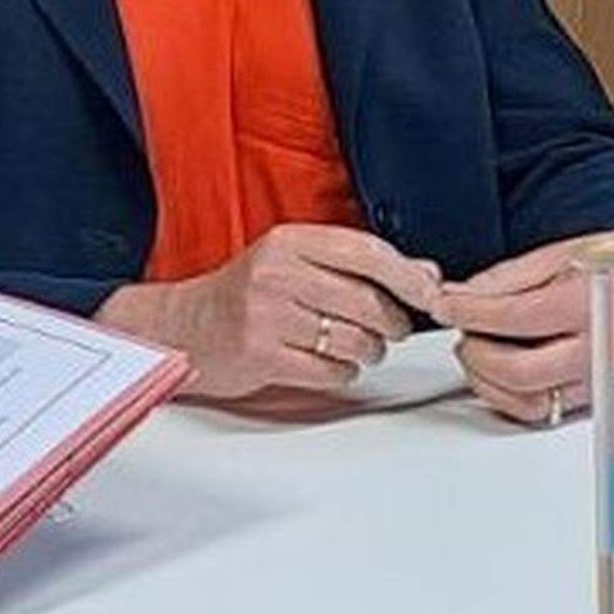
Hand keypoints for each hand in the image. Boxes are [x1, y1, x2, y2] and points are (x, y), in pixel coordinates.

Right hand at [98, 223, 440, 401]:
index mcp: (289, 241)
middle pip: (366, 300)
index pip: (366, 252)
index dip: (408, 276)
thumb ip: (356, 264)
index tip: (431, 293)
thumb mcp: (294, 262)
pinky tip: (329, 363)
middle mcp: (277, 273)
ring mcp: (267, 315)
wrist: (182, 328)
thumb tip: (424, 272)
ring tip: (359, 348)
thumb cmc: (244, 296)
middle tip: (393, 329)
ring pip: (353, 339)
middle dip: (393, 322)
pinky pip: (331, 371)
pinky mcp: (261, 355)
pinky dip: (343, 372)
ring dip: (370, 351)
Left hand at [435, 225, 613, 424]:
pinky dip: (507, 396)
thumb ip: (509, 277)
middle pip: (519, 369)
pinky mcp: (593, 400)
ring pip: (528, 400)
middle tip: (461, 330)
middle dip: (477, 351)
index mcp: (595, 303)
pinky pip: (541, 410)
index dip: (470, 312)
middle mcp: (601, 350)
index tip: (445, 305)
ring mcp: (599, 381)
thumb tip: (460, 295)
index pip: (517, 317)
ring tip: (476, 349)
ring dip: (487, 380)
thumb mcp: (563, 253)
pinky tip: (495, 372)